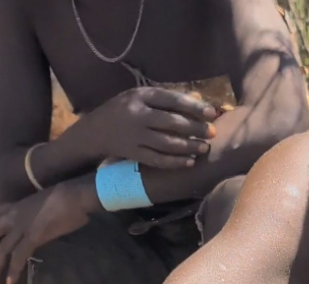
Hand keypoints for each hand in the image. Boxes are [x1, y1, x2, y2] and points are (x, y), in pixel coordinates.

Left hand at [0, 178, 99, 283]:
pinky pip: (19, 256)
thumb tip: (32, 224)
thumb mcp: (39, 205)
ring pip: (1, 247)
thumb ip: (31, 215)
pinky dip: (14, 270)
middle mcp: (13, 215)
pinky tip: (9, 282)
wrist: (74, 195)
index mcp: (14, 206)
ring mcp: (22, 226)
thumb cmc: (63, 198)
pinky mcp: (33, 236)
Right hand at [73, 86, 217, 168]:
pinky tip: (189, 162)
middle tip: (212, 133)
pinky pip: (158, 160)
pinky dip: (175, 162)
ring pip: (167, 143)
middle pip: (172, 122)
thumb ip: (165, 99)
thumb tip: (196, 99)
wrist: (95, 131)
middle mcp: (137, 115)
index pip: (172, 99)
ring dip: (189, 146)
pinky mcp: (133, 153)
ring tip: (204, 148)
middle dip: (195, 128)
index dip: (194, 106)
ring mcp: (134, 136)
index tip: (212, 113)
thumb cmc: (123, 110)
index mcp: (140, 96)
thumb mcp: (140, 97)